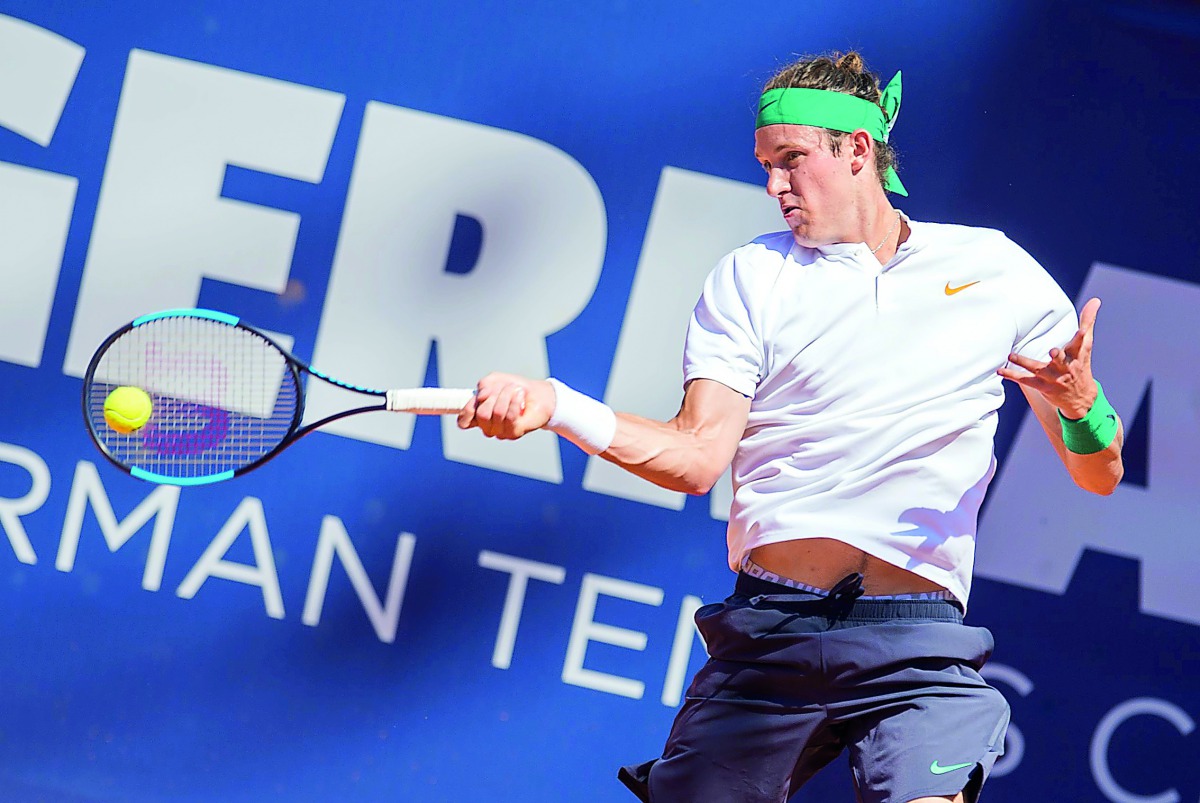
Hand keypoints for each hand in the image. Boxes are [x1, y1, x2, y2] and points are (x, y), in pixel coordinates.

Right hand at [457, 372, 555, 438]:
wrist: (539, 394)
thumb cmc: (516, 389)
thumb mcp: (496, 380)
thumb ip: (484, 385)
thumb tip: (480, 397)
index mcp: (479, 415)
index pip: (463, 422)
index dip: (467, 411)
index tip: (478, 398)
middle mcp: (488, 426)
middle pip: (481, 413)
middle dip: (494, 395)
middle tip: (505, 387)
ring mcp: (500, 432)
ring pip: (496, 413)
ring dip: (506, 396)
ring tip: (515, 389)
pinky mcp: (514, 433)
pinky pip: (509, 417)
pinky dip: (515, 402)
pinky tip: (520, 395)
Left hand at [998, 297, 1101, 418]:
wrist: (1081, 397)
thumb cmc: (1080, 364)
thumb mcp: (1085, 345)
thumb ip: (1087, 321)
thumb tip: (1095, 300)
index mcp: (1076, 354)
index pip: (1081, 344)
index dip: (1082, 336)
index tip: (1082, 331)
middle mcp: (1065, 366)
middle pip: (1061, 360)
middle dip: (1058, 356)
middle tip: (1053, 351)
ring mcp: (1052, 377)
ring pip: (1037, 368)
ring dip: (1024, 362)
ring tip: (1011, 356)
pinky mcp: (1042, 386)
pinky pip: (1025, 380)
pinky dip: (1013, 375)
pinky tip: (1001, 370)